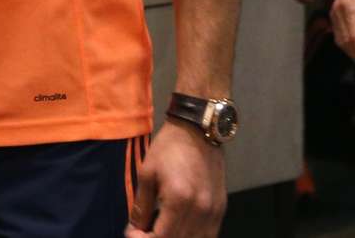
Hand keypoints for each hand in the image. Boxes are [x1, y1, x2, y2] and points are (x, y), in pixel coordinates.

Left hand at [125, 119, 225, 237]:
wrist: (198, 127)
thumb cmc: (170, 146)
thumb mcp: (147, 174)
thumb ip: (141, 208)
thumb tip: (135, 231)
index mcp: (179, 200)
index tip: (133, 233)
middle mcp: (200, 209)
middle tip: (144, 232)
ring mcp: (214, 210)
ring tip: (161, 231)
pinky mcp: (221, 207)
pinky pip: (209, 235)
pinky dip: (193, 237)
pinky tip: (180, 229)